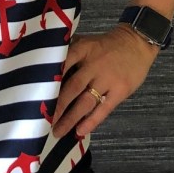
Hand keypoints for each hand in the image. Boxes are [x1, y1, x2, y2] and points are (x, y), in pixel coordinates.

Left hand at [51, 24, 158, 138]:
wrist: (137, 43)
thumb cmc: (105, 45)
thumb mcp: (86, 41)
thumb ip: (68, 52)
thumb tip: (44, 65)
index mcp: (82, 49)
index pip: (63, 64)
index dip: (50, 81)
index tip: (36, 95)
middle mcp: (94, 64)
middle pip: (72, 87)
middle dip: (57, 106)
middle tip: (44, 121)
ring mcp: (108, 79)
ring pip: (86, 101)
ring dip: (71, 118)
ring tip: (58, 131)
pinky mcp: (120, 91)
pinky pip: (104, 109)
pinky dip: (91, 121)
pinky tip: (80, 131)